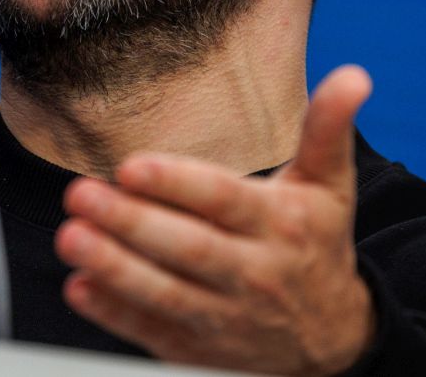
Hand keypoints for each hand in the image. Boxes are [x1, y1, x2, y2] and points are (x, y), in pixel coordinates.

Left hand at [55, 65, 374, 376]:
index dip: (177, 184)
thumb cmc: (317, 243)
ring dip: (114, 268)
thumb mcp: (330, 186)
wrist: (335, 338)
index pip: (224, 201)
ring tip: (71, 237)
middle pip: (188, 248)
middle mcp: (254, 274)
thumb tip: (354, 76)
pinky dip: (114, 314)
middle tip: (80, 195)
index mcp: (281, 225)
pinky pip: (152, 332)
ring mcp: (226, 317)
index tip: (131, 166)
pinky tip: (79, 287)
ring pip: (165, 294)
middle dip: (130, 222)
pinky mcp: (200, 349)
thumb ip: (328, 129)